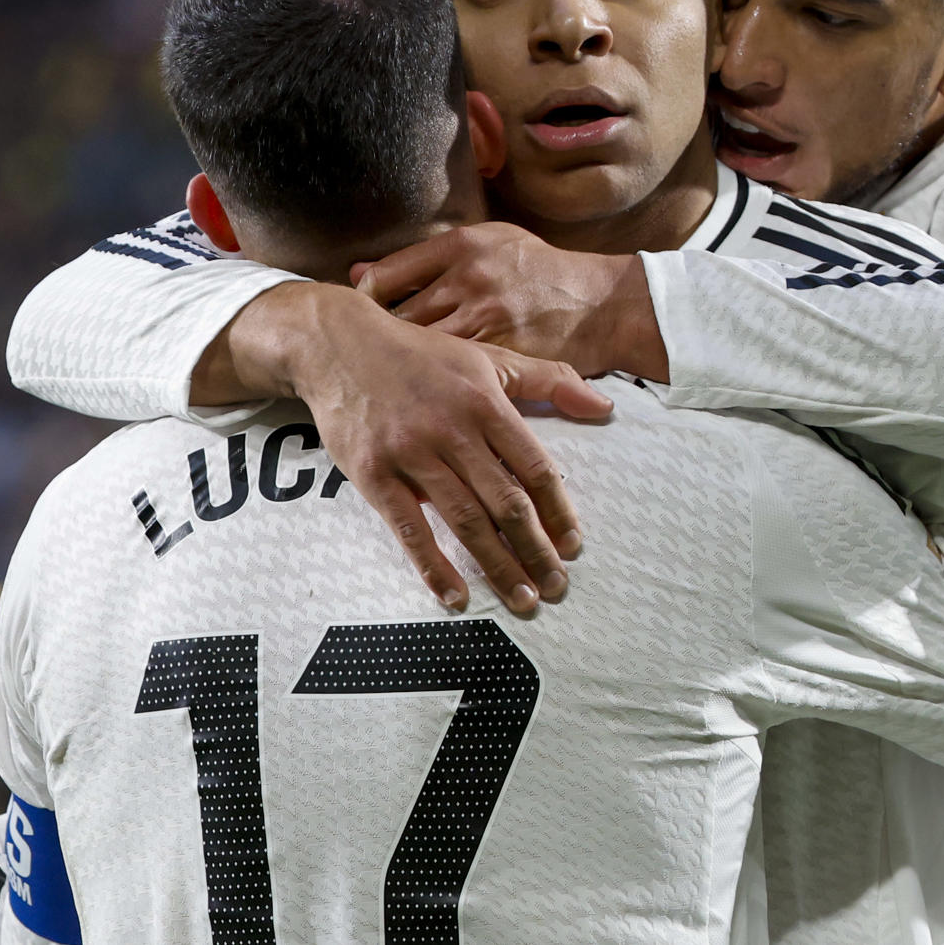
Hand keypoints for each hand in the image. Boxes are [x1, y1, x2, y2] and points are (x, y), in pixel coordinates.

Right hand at [197, 281, 613, 611]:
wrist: (339, 345)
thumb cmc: (420, 355)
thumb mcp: (487, 358)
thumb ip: (548, 381)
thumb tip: (604, 407)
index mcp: (485, 403)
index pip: (534, 467)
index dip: (558, 511)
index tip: (573, 544)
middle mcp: (452, 430)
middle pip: (505, 502)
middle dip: (536, 550)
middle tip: (557, 586)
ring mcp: (411, 454)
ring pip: (465, 520)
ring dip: (498, 566)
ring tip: (523, 599)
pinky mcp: (372, 474)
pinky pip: (409, 528)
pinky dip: (434, 566)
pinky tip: (455, 596)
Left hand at [353, 224, 670, 380]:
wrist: (600, 304)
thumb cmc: (541, 270)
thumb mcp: (490, 242)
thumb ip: (428, 255)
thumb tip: (360, 273)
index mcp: (462, 246)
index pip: (387, 275)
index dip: (365, 301)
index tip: (361, 315)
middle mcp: (469, 279)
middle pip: (398, 316)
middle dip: (378, 340)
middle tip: (367, 354)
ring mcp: (485, 319)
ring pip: (421, 348)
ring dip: (402, 366)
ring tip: (390, 376)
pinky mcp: (500, 355)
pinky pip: (452, 373)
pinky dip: (433, 384)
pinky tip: (422, 391)